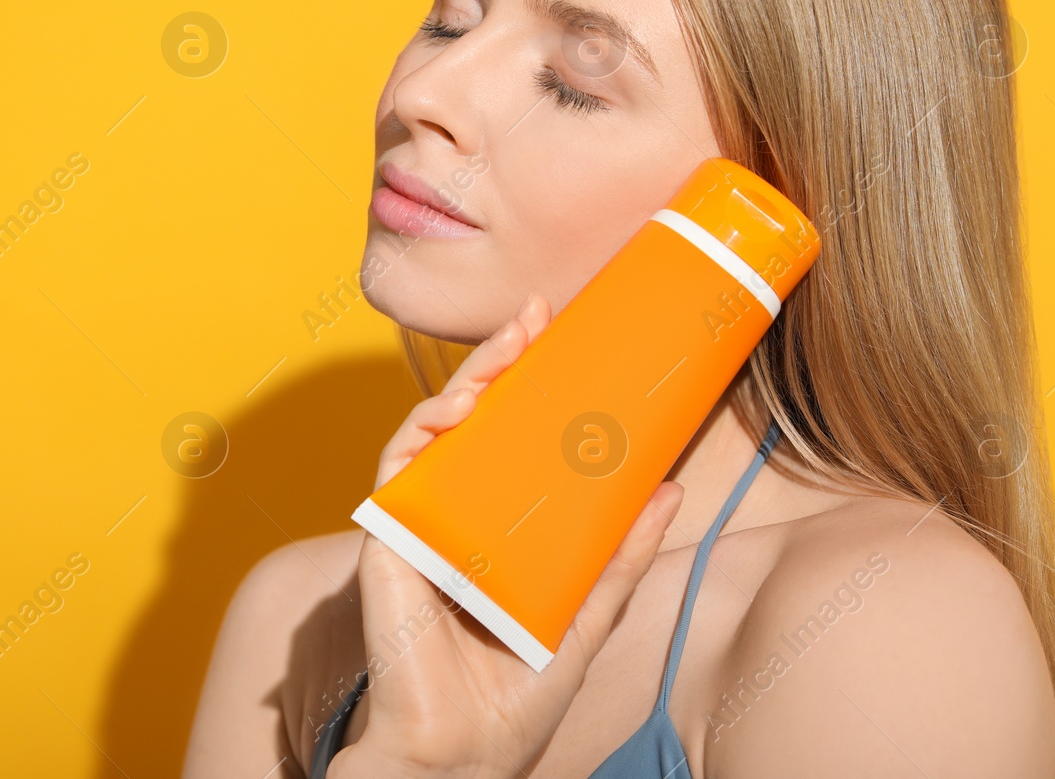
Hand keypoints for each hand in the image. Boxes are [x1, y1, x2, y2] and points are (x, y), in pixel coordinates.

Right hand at [338, 292, 685, 778]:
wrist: (467, 752)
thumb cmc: (517, 692)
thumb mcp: (586, 613)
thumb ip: (617, 555)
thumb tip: (667, 490)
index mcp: (494, 527)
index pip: (506, 439)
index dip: (524, 385)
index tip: (553, 335)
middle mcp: (452, 516)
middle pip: (468, 422)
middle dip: (496, 362)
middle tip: (533, 319)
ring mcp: (418, 524)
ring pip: (429, 432)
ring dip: (462, 385)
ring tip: (501, 358)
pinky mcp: (388, 540)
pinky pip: (396, 470)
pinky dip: (421, 432)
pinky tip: (456, 412)